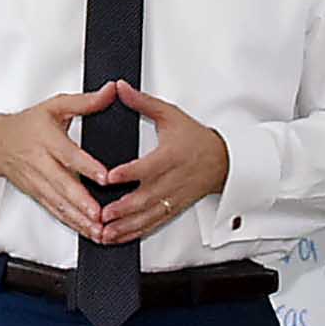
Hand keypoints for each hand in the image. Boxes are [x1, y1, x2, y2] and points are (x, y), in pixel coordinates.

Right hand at [0, 90, 125, 244]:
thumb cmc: (27, 125)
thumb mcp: (55, 106)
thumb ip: (85, 101)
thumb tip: (111, 91)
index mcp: (48, 139)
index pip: (69, 154)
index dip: (87, 167)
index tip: (105, 177)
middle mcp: (42, 163)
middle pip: (63, 185)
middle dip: (82, 202)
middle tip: (100, 214)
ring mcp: (38, 182)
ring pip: (59, 203)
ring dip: (79, 219)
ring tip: (98, 230)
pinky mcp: (37, 194)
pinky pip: (55, 211)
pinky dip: (71, 223)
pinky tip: (86, 231)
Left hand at [91, 86, 232, 246]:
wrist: (223, 161)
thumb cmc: (195, 139)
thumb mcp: (170, 115)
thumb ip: (142, 103)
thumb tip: (120, 88)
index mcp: (170, 156)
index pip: (148, 166)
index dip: (129, 173)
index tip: (110, 177)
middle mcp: (171, 180)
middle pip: (146, 198)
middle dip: (123, 209)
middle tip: (101, 214)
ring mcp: (172, 198)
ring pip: (148, 216)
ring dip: (126, 226)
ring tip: (106, 232)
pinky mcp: (172, 209)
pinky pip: (152, 224)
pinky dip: (134, 233)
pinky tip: (118, 238)